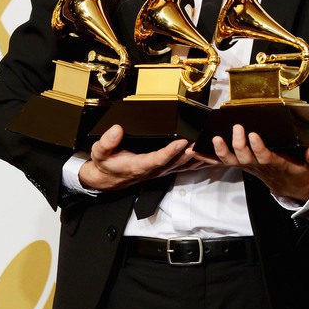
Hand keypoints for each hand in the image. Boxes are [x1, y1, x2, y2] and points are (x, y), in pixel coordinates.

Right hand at [78, 124, 206, 190]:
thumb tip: (117, 130)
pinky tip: (207, 155)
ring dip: (197, 158)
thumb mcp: (99, 153)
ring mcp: (161, 171)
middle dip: (190, 154)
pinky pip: (183, 167)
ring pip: (182, 166)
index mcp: (139, 165)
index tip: (181, 142)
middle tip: (202, 143)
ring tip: (209, 147)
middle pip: (176, 163)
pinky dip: (196, 162)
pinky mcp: (165, 169)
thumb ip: (107, 142)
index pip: (158, 159)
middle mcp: (153, 170)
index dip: (171, 151)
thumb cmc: (106, 164)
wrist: (108, 179)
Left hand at [192, 124, 308, 201]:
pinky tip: (195, 151)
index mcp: (275, 163)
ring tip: (215, 139)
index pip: (265, 156)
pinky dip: (208, 157)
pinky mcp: (240, 164)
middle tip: (237, 128)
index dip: (258, 147)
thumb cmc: (296, 170)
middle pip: (245, 157)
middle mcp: (258, 164)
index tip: (254, 135)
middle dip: (239, 144)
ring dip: (221, 151)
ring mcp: (247, 165)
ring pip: (231, 161)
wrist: (287, 185)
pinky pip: (222, 162)